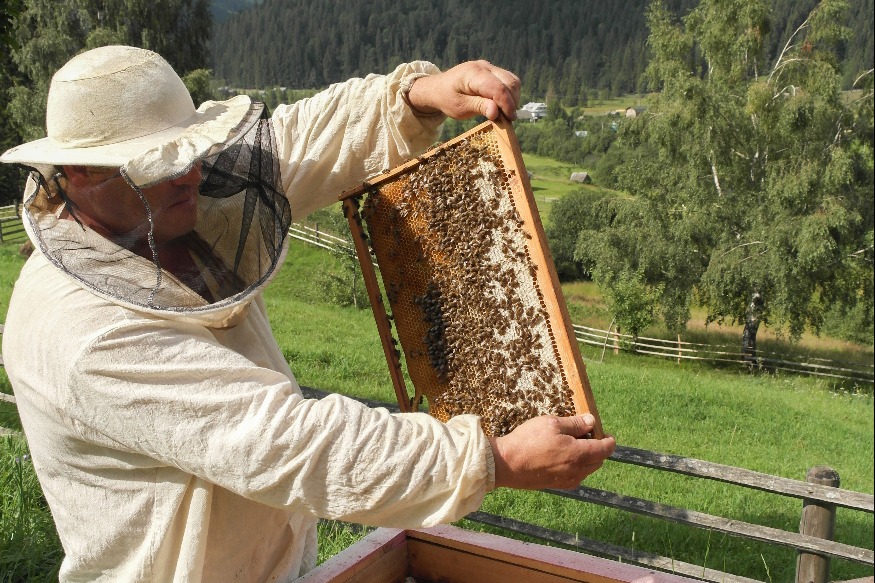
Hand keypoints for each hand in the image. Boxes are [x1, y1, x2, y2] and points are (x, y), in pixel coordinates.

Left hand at [406, 60, 520, 120]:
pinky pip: (508, 81)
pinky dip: (509, 94)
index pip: (498, 88)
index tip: (509, 120)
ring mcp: (489, 67)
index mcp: (473, 74)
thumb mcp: (459, 107)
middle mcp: (484, 67)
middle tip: (507, 119)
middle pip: (509, 82)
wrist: (438, 88)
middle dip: (512, 102)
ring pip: (512, 81)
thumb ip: (478, 107)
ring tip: (504, 113)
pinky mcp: (492, 71)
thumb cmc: (447, 99)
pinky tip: (502, 106)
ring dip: (513, 98)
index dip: (506, 104)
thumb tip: (496, 112)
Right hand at [489, 414, 615, 489]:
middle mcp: (577, 470)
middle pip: (598, 460)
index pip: (605, 449)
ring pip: (587, 470)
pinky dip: (576, 466)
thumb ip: (575, 423)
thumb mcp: (552, 423)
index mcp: (580, 454)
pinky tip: (561, 457)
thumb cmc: (528, 440)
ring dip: (586, 458)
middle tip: (586, 435)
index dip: (609, 440)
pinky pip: (575, 476)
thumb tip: (591, 421)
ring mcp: (567, 480)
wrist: (506, 464)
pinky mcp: (557, 485)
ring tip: (571, 445)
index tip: (606, 434)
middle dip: (597, 448)